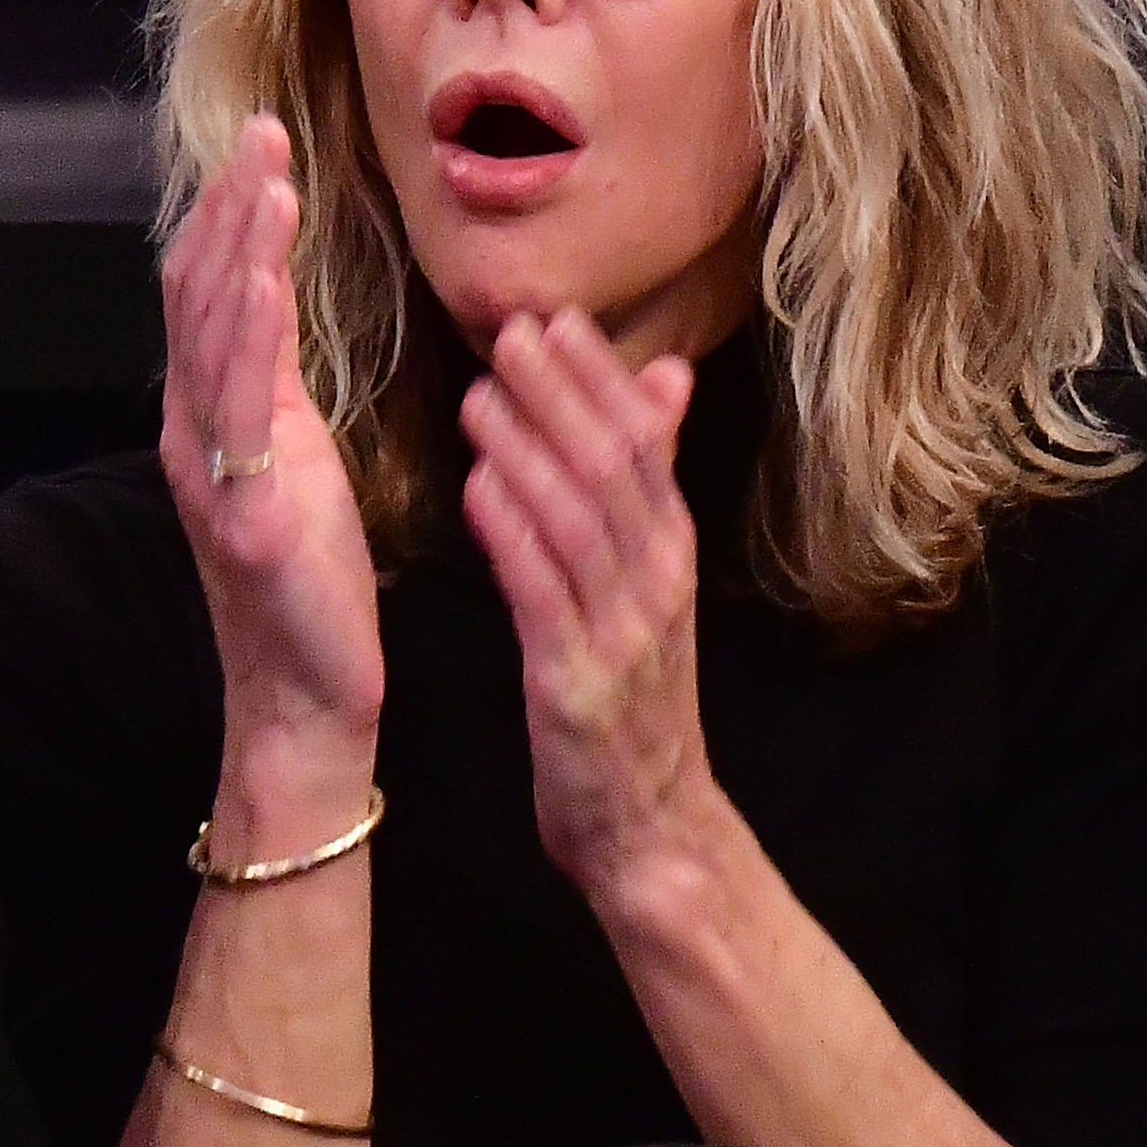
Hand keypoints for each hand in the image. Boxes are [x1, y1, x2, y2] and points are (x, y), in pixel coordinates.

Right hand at [160, 114, 384, 845]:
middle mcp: (195, 435)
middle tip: (263, 131)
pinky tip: (266, 268)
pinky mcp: (241, 511)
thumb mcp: (301, 472)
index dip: (230, 219)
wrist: (305, 702)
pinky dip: (246, 324)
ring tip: (267, 172)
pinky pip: (238, 401)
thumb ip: (281, 393)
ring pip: (210, 333)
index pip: (209, 297)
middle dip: (229, 207)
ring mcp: (210, 471)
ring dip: (238, 244)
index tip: (265, 150)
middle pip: (197, 293)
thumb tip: (281, 313)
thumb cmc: (315, 594)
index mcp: (215, 423)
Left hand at [457, 304, 713, 911]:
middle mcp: (656, 585)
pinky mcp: (578, 687)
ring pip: (582, 522)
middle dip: (564, 396)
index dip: (598, 377)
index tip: (549, 316)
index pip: (642, 442)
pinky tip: (477, 488)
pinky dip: (514, 537)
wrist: (649, 829)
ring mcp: (621, 636)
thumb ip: (646, 484)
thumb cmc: (632, 701)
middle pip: (615, 467)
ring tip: (479, 395)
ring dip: (532, 453)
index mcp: (669, 554)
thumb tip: (665, 377)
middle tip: (508, 333)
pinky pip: (546, 598)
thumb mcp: (649, 585)